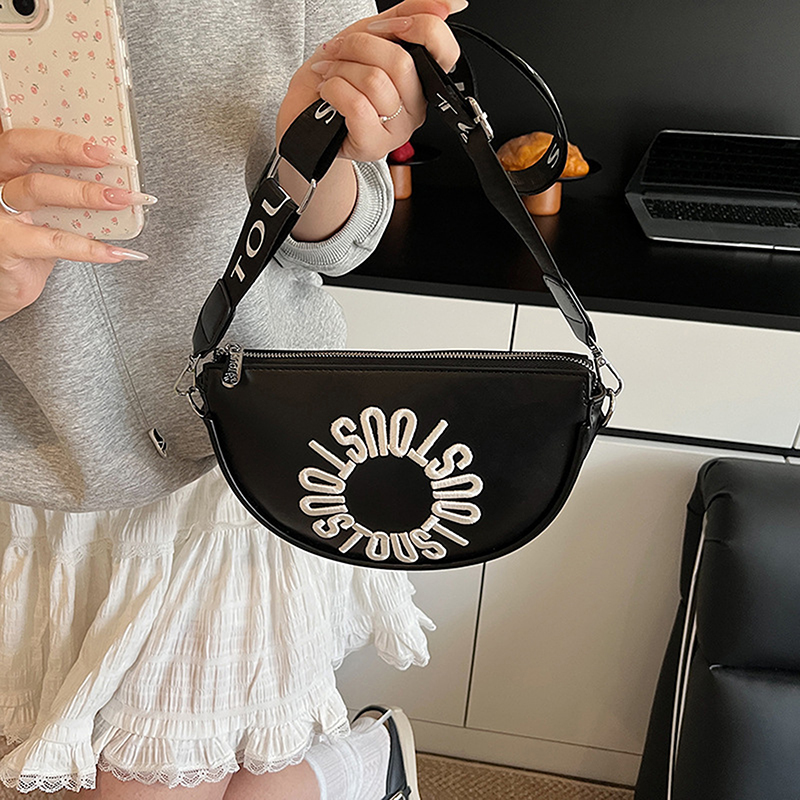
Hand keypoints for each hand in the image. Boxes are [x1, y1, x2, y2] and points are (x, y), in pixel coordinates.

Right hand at [0, 128, 152, 320]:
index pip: (28, 135)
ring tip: (123, 199)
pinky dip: (89, 247)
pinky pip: (53, 241)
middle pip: (24, 148)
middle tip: (113, 158)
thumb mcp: (47, 208)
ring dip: (88, 193)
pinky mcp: (7, 243)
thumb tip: (117, 179)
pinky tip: (116, 252)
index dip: (63, 134)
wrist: (8, 283)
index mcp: (7, 165)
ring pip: (39, 188)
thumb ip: (68, 189)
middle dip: (70, 149)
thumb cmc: (30, 240)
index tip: (103, 139)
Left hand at [277, 0, 465, 162]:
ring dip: (340, 69)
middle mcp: (417, 106)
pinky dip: (333, 90)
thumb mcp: (373, 33)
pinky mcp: (374, 146)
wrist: (305, 108)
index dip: (412, 27)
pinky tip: (328, 92)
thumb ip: (410, 13)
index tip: (379, 28)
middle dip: (358, 46)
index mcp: (424, 78)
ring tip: (330, 74)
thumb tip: (453, 2)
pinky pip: (357, 106)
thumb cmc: (339, 74)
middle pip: (401, 63)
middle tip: (339, 52)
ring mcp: (399, 130)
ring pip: (375, 82)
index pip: (445, 50)